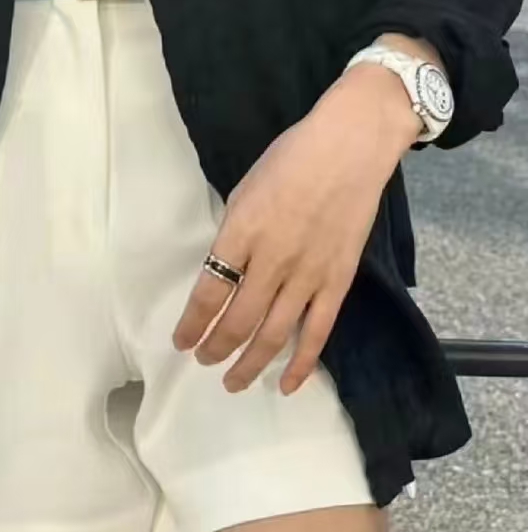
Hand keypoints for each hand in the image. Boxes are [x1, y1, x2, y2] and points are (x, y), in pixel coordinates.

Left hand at [172, 66, 421, 394]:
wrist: (351, 145)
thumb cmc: (291, 159)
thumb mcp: (245, 191)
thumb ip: (234, 235)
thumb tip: (223, 271)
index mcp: (241, 231)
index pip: (208, 291)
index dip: (191, 323)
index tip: (181, 340)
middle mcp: (272, 259)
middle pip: (237, 319)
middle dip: (215, 347)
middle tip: (203, 361)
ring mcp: (308, 273)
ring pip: (274, 334)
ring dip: (250, 363)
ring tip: (233, 382)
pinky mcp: (339, 280)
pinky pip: (318, 332)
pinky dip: (302, 363)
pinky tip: (287, 385)